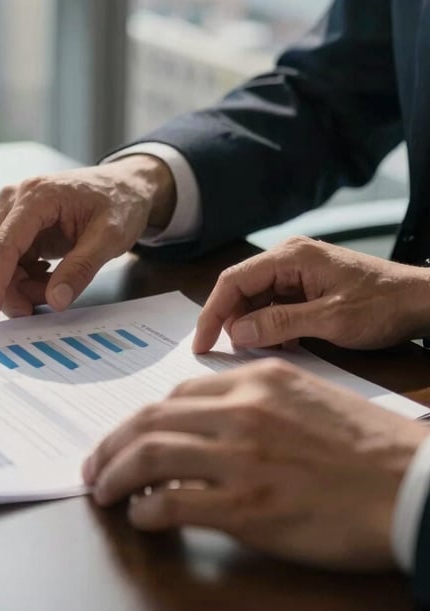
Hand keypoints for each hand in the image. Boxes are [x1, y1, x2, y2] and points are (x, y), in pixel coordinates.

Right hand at [0, 155, 175, 326]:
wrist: (124, 186)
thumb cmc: (119, 203)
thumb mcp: (110, 237)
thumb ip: (81, 269)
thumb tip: (54, 301)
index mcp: (36, 196)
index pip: (2, 245)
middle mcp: (14, 199)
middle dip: (6, 289)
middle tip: (36, 308)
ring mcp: (11, 211)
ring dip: (17, 286)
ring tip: (54, 286)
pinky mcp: (15, 225)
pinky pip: (5, 262)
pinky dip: (22, 279)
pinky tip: (49, 275)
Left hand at [84, 360, 427, 570]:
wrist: (412, 486)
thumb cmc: (366, 446)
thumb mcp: (307, 397)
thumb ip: (255, 400)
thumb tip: (208, 421)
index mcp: (256, 380)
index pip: (176, 394)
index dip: (142, 418)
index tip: (128, 435)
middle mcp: (241, 411)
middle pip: (149, 420)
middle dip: (111, 443)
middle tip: (93, 464)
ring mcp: (240, 458)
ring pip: (149, 456)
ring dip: (114, 475)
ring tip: (102, 490)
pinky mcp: (246, 506)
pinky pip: (172, 504)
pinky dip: (146, 511)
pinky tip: (142, 517)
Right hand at [193, 236, 429, 353]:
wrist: (422, 301)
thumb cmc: (383, 304)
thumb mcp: (331, 319)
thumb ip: (280, 324)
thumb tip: (237, 334)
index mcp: (290, 256)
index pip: (234, 281)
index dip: (213, 313)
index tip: (202, 343)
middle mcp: (289, 258)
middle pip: (242, 289)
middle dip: (230, 321)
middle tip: (221, 354)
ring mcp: (298, 271)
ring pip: (257, 299)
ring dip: (252, 326)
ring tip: (252, 353)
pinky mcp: (307, 286)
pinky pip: (275, 305)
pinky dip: (270, 326)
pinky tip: (277, 346)